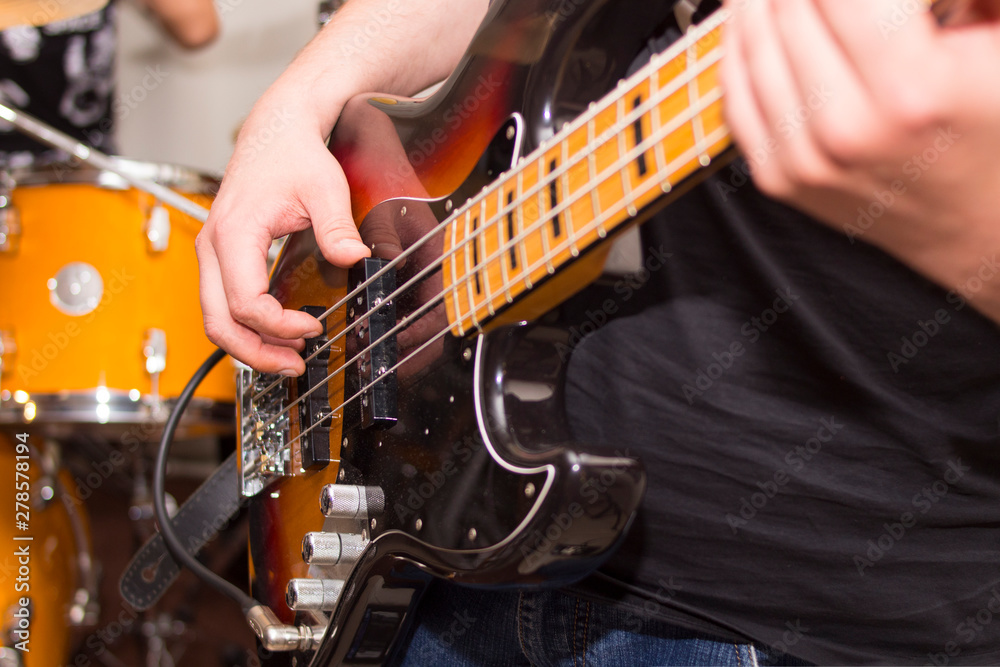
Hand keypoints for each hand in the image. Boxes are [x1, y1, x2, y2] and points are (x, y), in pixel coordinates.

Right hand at [196, 88, 369, 375]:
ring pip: (215, 318)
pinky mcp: (222, 256)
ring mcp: (213, 253)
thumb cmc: (293, 154)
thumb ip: (336, 226)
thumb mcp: (324, 187)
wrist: (276, 130)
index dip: (278, 326)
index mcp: (234, 233)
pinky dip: (245, 327)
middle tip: (294, 366)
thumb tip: (354, 258)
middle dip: (255, 353)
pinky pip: (222, 304)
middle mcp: (213, 246)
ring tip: (287, 360)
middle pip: (218, 321)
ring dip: (248, 346)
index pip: (245, 302)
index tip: (313, 328)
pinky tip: (276, 336)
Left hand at [722, 0, 999, 320]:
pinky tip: (755, 15)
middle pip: (787, 6)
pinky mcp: (779, 178)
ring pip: (750, 44)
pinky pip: (734, 92)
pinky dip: (738, 43)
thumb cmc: (997, 130)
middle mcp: (846, 131)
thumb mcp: (998, 37)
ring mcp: (803, 161)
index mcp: (911, 91)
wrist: (983, 228)